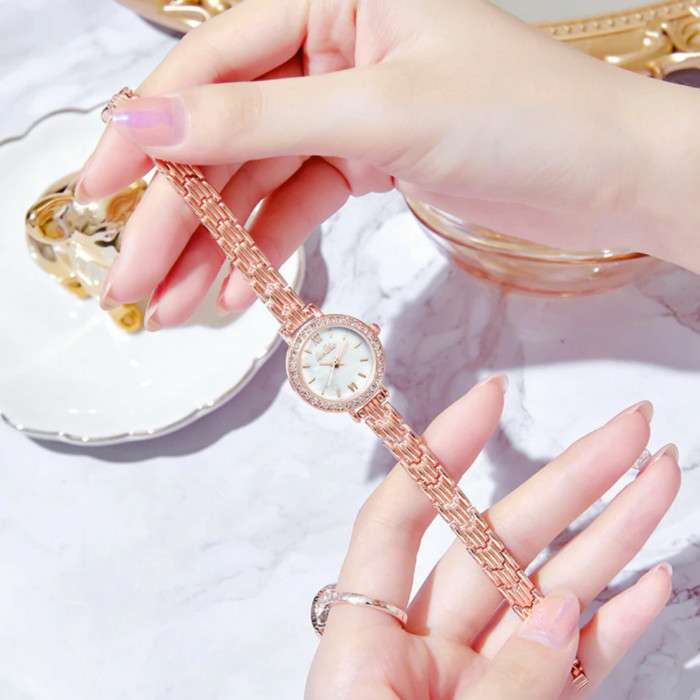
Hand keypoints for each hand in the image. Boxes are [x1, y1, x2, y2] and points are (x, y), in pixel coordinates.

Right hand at [79, 0, 699, 328]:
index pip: (212, 67)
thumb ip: (258, 121)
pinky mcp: (366, 160)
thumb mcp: (381, 112)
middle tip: (131, 281)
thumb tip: (144, 123)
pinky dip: (266, 248)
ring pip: (256, 181)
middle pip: (225, 136)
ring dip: (213, 247)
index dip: (147, 133)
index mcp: (332, 2)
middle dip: (175, 213)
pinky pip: (297, 203)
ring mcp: (347, 111)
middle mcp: (331, 51)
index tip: (98, 193)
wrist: (609, 177)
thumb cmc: (524, 119)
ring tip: (172, 309)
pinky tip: (237, 293)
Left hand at [306, 377, 677, 698]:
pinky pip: (573, 670)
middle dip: (565, 485)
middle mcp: (422, 658)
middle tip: (627, 431)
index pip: (398, 520)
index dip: (439, 454)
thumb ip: (496, 692)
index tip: (487, 397)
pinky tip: (651, 582)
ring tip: (661, 480)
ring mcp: (478, 691)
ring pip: (547, 598)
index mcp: (366, 653)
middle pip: (495, 547)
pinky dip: (612, 630)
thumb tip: (558, 613)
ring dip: (608, 542)